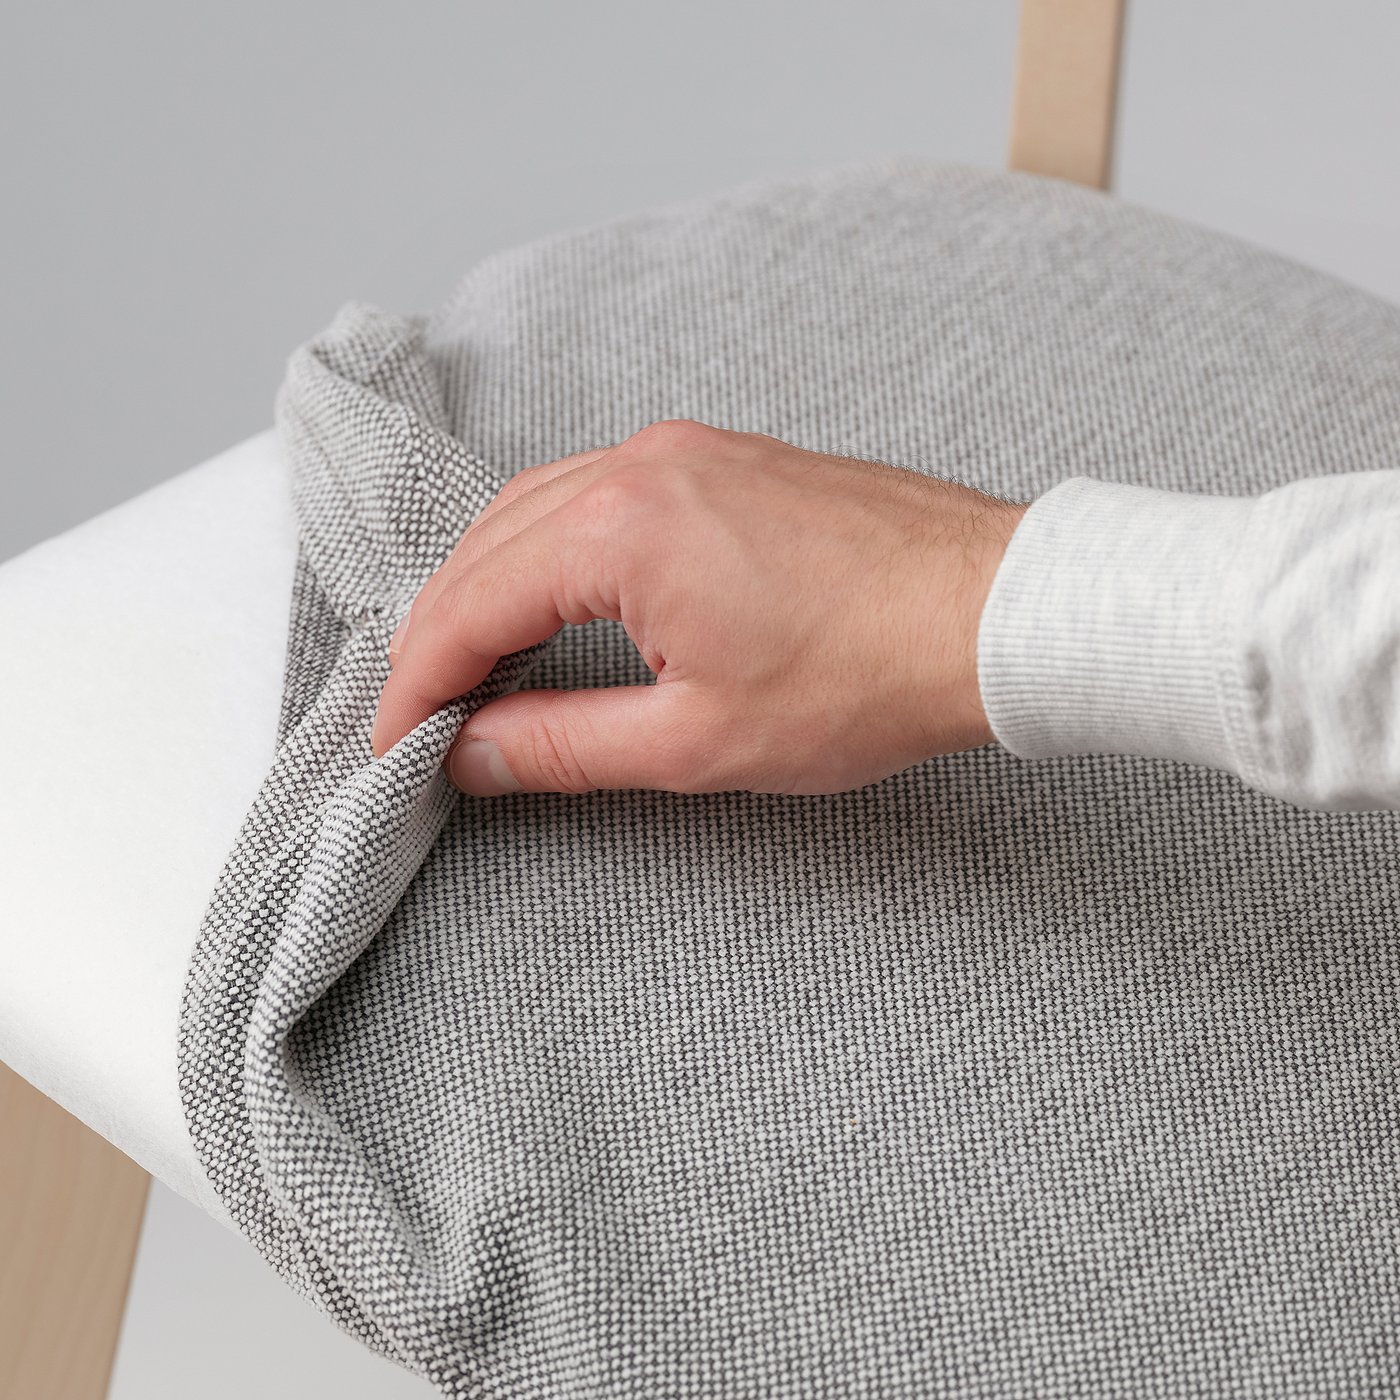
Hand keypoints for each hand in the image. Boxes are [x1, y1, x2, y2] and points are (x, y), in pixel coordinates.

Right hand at [371, 419, 1026, 795]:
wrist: (993, 610)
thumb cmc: (867, 675)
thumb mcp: (696, 739)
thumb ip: (563, 745)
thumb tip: (472, 754)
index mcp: (618, 528)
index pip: (466, 606)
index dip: (414, 685)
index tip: (392, 744)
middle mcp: (639, 464)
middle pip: (486, 546)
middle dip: (438, 632)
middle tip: (421, 713)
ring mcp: (685, 449)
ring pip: (536, 508)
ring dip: (491, 584)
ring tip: (475, 665)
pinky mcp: (724, 456)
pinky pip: (598, 490)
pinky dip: (552, 548)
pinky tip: (556, 598)